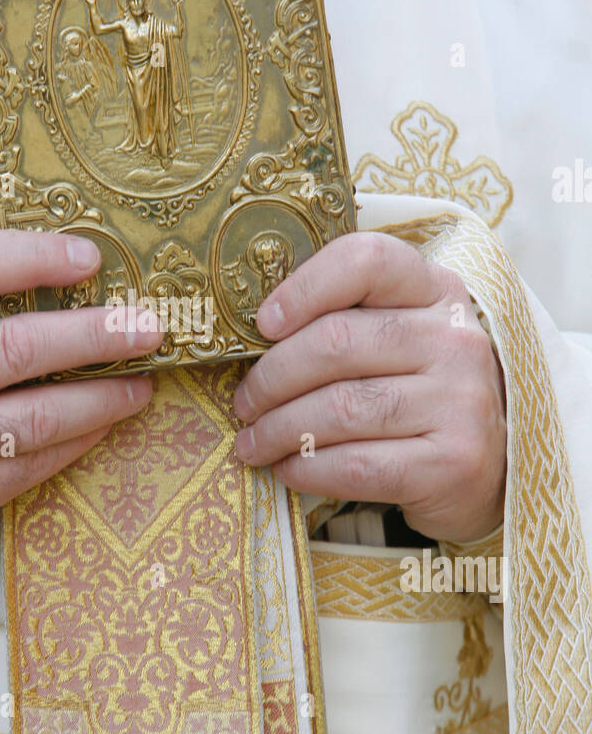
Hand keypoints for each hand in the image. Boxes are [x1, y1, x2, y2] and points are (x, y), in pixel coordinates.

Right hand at [0, 230, 162, 553]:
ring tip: (142, 383)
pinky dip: (77, 441)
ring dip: (103, 398)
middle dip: (96, 335)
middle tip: (149, 326)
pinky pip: (31, 464)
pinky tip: (103, 423)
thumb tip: (45, 271)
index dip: (33, 257)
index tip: (88, 257)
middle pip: (17, 348)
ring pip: (36, 417)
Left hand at [233, 233, 506, 543]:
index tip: (263, 324)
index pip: (366, 261)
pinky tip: (287, 469)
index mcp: (438, 292)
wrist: (489, 473)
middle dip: (272, 377)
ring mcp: (462, 402)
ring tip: (252, 443)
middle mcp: (456, 340)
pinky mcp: (454, 463)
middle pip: (337, 342)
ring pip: (341, 407)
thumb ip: (346, 322)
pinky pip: (358, 464)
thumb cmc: (420, 396)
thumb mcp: (400, 342)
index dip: (304, 287)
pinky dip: (308, 468)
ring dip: (279, 429)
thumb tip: (253, 335)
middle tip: (243, 404)